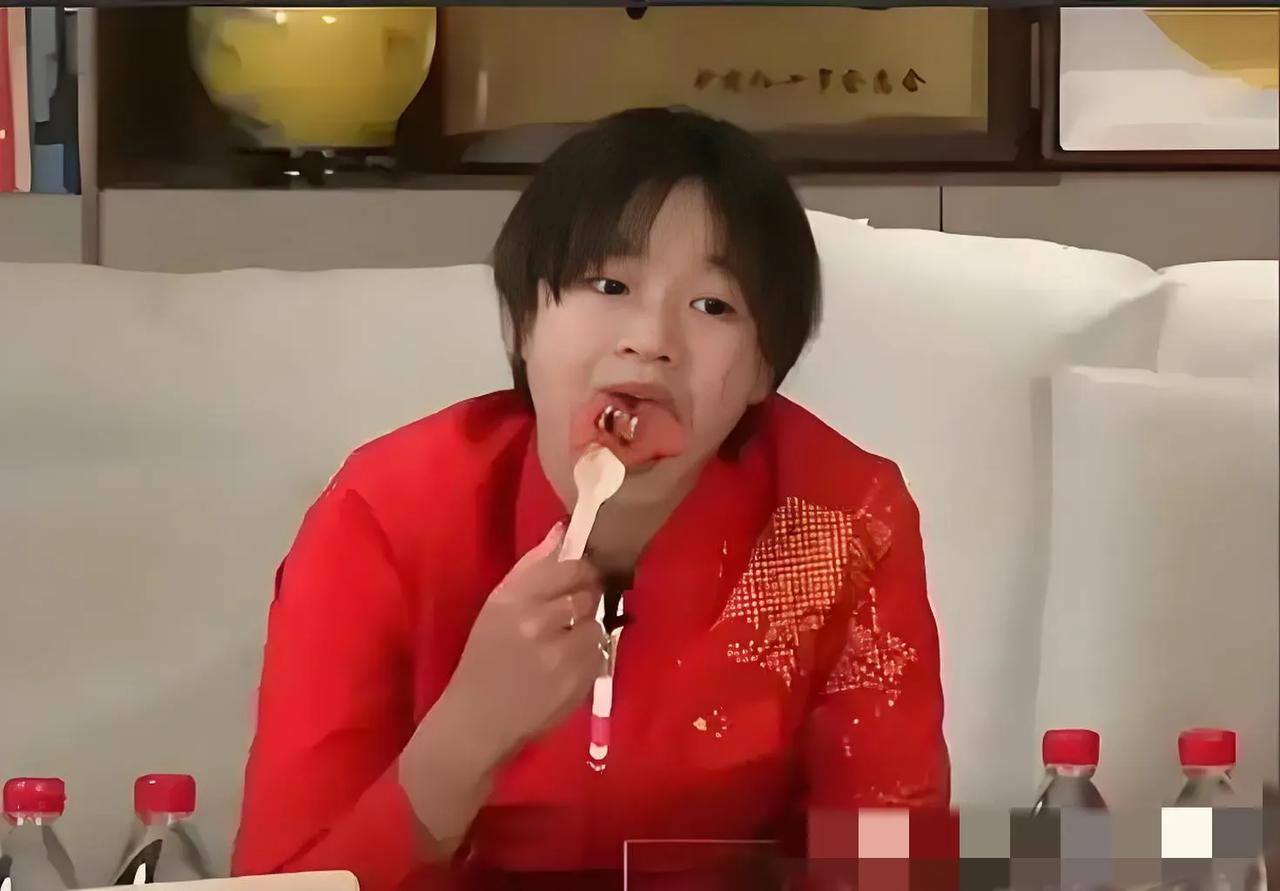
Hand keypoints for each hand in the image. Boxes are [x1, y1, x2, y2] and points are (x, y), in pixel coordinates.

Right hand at [440, 521, 606, 767]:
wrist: (479, 718)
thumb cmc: (485, 656)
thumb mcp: (497, 605)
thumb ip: (532, 566)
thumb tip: (563, 530)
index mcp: (515, 599)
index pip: (570, 567)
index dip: (581, 569)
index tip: (579, 575)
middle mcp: (539, 623)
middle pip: (588, 593)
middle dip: (585, 599)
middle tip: (571, 612)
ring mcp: (561, 656)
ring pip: (597, 625)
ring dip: (587, 630)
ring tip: (565, 642)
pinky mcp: (578, 683)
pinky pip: (599, 655)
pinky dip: (589, 657)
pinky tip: (567, 665)